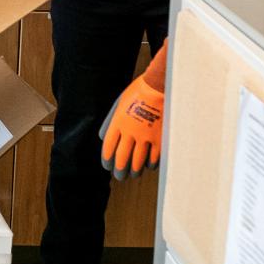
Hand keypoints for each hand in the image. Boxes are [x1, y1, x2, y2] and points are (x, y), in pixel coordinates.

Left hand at [100, 39, 167, 179]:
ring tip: (133, 174)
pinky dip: (150, 165)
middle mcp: (130, 132)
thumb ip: (110, 121)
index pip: (108, 148)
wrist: (159, 87)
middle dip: (119, 171)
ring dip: (134, 171)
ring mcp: (146, 137)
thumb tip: (102, 137)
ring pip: (138, 162)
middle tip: (119, 176)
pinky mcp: (160, 139)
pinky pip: (154, 158)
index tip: (107, 166)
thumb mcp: (118, 104)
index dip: (106, 160)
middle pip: (122, 159)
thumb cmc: (137, 93)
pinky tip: (148, 165)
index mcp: (118, 123)